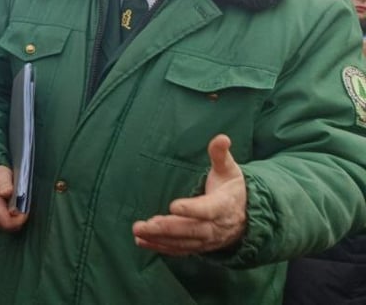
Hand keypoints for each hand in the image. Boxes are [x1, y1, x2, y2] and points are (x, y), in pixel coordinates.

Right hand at [0, 165, 27, 231]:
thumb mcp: (1, 174)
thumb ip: (5, 184)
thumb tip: (7, 192)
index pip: (7, 222)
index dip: (19, 219)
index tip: (25, 211)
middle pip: (8, 227)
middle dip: (18, 220)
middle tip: (23, 208)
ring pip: (6, 227)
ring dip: (14, 220)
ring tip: (17, 207)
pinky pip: (2, 225)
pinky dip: (10, 220)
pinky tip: (12, 210)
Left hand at [133, 134, 247, 255]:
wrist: (247, 217)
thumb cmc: (233, 189)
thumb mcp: (230, 170)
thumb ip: (221, 155)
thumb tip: (222, 138)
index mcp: (224, 205)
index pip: (208, 209)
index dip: (192, 209)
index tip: (173, 206)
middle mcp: (216, 226)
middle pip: (191, 229)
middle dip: (167, 228)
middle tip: (144, 225)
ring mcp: (208, 239)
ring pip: (183, 242)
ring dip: (160, 239)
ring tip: (139, 232)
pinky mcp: (199, 246)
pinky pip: (180, 249)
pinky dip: (161, 247)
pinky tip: (142, 242)